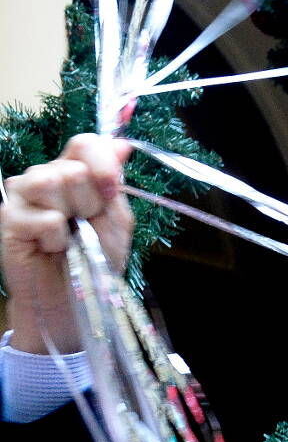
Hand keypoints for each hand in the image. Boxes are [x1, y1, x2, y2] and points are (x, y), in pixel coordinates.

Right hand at [1, 135, 133, 353]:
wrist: (74, 298)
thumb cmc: (95, 260)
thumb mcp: (117, 220)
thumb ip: (114, 182)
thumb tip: (121, 144)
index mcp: (73, 172)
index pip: (84, 143)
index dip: (102, 164)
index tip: (110, 192)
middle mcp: (45, 177)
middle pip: (72, 168)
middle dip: (90, 204)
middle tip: (83, 227)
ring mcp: (22, 195)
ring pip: (51, 182)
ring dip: (71, 218)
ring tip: (67, 237)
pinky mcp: (8, 217)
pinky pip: (43, 217)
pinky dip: (56, 238)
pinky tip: (49, 247)